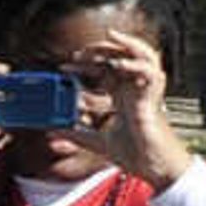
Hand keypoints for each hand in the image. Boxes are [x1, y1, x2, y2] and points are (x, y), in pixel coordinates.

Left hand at [73, 26, 191, 188]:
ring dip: (126, 44)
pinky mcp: (153, 99)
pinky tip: (118, 64)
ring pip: (144, 54)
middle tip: (79, 53)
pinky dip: (136, 64)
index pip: (106, 70)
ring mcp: (146, 91)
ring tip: (110, 38)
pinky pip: (150, 72)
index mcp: (124, 96)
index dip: (85, 65)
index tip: (64, 67)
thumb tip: (52, 132)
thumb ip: (76, 135)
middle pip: (124, 57)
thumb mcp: (97, 142)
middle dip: (102, 49)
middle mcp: (136, 89)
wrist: (153, 168)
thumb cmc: (135, 154)